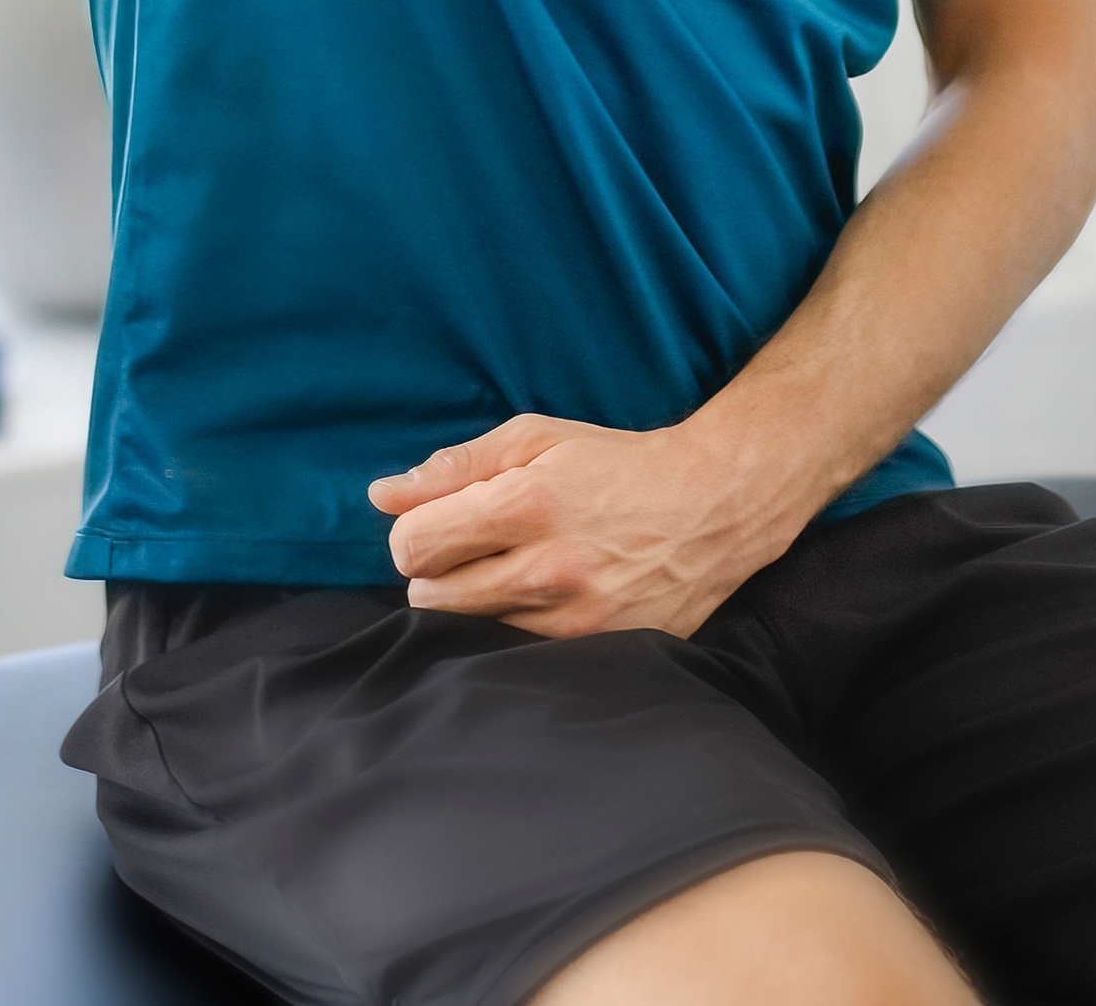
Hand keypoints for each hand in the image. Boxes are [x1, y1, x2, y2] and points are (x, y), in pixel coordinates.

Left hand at [371, 412, 810, 640]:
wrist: (713, 506)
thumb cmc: (616, 464)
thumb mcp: (535, 438)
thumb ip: (454, 466)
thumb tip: (381, 497)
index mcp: (527, 506)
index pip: (415, 546)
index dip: (411, 534)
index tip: (435, 525)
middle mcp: (549, 570)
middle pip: (431, 599)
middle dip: (435, 573)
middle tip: (469, 549)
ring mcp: (576, 621)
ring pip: (470, 633)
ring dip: (472, 605)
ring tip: (508, 571)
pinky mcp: (598, 651)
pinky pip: (516, 657)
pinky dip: (511, 631)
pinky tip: (535, 602)